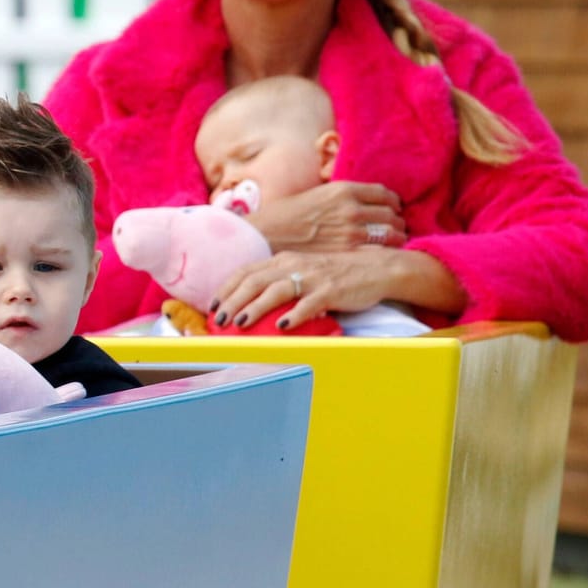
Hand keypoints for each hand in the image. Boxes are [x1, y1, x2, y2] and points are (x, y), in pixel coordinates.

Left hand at [213, 247, 451, 330]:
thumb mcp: (303, 272)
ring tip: (239, 323)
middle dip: (232, 300)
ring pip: (276, 290)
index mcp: (284, 260)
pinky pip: (309, 303)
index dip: (226, 288)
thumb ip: (279, 281)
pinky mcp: (331, 290)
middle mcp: (294, 265)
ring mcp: (313, 277)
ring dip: (254, 307)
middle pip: (254, 280)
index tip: (211, 305)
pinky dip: (294, 315)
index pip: (246, 271)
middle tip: (218, 318)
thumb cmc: (335, 274)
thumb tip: (250, 301)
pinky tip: (282, 327)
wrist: (376, 268)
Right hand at [247, 181, 405, 253]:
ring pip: (392, 233)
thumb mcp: (316, 194)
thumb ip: (341, 198)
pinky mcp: (347, 252)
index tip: (392, 208)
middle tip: (395, 228)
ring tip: (392, 242)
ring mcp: (351, 232)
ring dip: (396, 238)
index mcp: (343, 190)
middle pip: (392, 214)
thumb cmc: (285, 216)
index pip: (384, 194)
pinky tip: (382, 255)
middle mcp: (351, 209)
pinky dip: (386, 252)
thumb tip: (360, 203)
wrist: (265, 236)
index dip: (393, 202)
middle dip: (397, 221)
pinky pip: (380, 251)